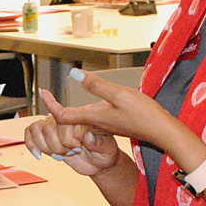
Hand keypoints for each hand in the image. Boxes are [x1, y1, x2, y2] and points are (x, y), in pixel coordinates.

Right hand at [25, 90, 121, 175]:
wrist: (100, 163)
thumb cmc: (106, 154)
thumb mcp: (108, 151)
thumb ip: (99, 144)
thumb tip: (88, 138)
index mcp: (83, 120)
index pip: (64, 113)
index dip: (52, 104)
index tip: (43, 93)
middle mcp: (67, 122)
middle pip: (50, 126)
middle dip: (60, 144)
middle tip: (74, 150)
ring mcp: (57, 129)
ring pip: (38, 129)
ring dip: (47, 146)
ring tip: (62, 153)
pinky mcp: (49, 139)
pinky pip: (31, 135)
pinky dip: (31, 144)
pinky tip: (38, 154)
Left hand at [56, 70, 179, 148]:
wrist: (162, 131)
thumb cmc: (144, 114)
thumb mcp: (119, 94)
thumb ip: (96, 85)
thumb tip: (74, 73)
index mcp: (93, 117)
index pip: (63, 115)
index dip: (50, 104)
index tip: (43, 92)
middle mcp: (95, 123)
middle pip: (68, 120)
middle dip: (56, 109)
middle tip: (46, 94)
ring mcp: (103, 124)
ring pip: (79, 120)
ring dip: (68, 111)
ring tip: (59, 99)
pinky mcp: (111, 123)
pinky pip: (90, 120)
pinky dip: (82, 113)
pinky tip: (86, 104)